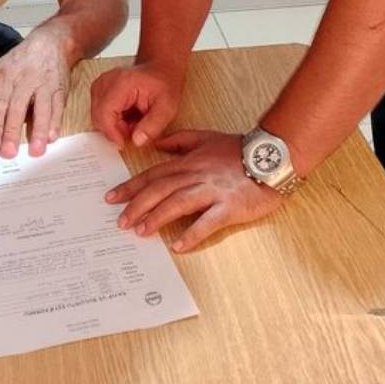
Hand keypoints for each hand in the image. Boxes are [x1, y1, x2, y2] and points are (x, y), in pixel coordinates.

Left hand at [0, 29, 70, 157]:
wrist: (53, 42)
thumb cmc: (23, 60)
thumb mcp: (1, 71)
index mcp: (7, 75)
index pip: (0, 103)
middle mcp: (26, 79)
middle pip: (18, 108)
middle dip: (13, 131)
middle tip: (8, 153)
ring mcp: (45, 84)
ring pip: (42, 109)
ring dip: (39, 131)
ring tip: (36, 152)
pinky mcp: (60, 89)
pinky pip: (58, 108)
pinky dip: (56, 123)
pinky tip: (52, 138)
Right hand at [90, 61, 182, 148]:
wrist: (160, 69)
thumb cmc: (164, 84)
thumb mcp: (167, 108)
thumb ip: (153, 126)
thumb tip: (136, 141)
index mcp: (122, 82)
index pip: (105, 113)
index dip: (111, 132)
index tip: (123, 143)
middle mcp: (107, 81)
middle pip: (98, 115)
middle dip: (114, 130)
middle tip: (133, 131)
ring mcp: (101, 84)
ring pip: (97, 115)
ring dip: (113, 125)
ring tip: (132, 122)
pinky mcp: (100, 89)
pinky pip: (99, 111)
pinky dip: (111, 119)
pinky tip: (126, 117)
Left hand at [105, 130, 282, 250]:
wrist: (272, 156)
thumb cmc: (238, 149)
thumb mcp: (205, 137)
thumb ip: (179, 141)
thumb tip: (156, 144)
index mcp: (188, 162)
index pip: (153, 174)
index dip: (131, 186)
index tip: (112, 198)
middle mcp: (196, 175)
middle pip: (160, 189)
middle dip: (137, 205)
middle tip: (119, 221)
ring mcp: (212, 191)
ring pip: (178, 203)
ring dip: (157, 217)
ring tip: (141, 231)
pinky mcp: (229, 207)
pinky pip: (207, 222)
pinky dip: (192, 234)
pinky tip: (178, 245)